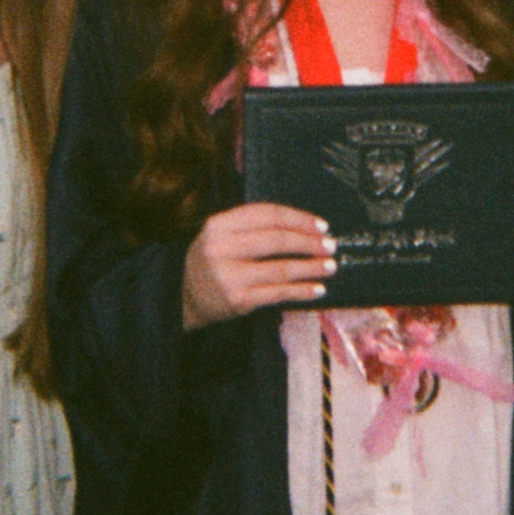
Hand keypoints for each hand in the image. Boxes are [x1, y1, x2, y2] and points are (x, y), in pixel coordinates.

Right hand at [181, 203, 335, 328]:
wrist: (183, 295)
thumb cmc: (212, 260)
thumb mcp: (222, 235)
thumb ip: (252, 227)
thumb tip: (303, 227)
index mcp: (220, 224)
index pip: (267, 215)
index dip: (298, 219)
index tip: (321, 225)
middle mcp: (222, 248)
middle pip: (277, 240)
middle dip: (309, 242)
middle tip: (330, 245)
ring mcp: (229, 275)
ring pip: (281, 268)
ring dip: (311, 267)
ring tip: (330, 266)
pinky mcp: (238, 300)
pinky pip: (278, 293)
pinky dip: (301, 291)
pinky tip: (316, 289)